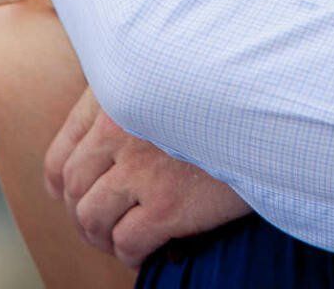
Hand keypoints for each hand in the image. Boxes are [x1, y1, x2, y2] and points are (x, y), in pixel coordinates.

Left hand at [42, 88, 250, 266]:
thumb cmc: (224, 96)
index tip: (76, 199)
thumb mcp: (165, 79)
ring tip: (120, 240)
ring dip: (101, 237)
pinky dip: (130, 254)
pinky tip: (146, 252)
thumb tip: (99, 148)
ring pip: (91, 218)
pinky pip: (127, 242)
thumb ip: (129, 101)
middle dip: (83, 216)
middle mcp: (118, 128)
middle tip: (105, 226)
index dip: (63, 187)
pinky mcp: (167, 203)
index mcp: (112, 97)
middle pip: (74, 189)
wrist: (272, 112)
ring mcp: (141, 167)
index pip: (62, 154)